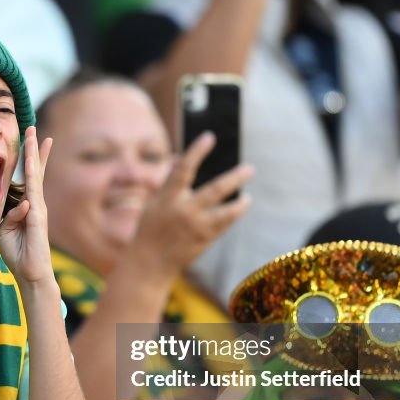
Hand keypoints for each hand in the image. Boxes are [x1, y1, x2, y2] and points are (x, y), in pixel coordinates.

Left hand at [0, 126, 54, 285]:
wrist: (31, 273)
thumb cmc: (18, 253)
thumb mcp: (6, 230)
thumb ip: (9, 215)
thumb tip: (18, 205)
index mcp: (27, 206)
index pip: (28, 178)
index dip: (29, 159)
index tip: (30, 140)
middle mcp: (36, 204)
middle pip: (36, 171)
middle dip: (35, 149)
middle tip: (34, 128)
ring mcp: (38, 209)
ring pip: (35, 176)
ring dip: (35, 156)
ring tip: (36, 136)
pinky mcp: (38, 218)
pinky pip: (33, 194)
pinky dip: (31, 180)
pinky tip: (29, 163)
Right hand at [130, 132, 252, 279]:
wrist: (150, 263)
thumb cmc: (151, 229)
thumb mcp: (154, 203)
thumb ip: (169, 182)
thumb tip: (179, 158)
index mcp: (167, 197)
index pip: (183, 169)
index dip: (197, 151)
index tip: (209, 137)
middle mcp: (183, 210)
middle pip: (215, 190)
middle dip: (235, 178)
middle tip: (250, 168)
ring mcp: (196, 226)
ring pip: (226, 211)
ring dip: (241, 202)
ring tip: (249, 196)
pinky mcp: (205, 239)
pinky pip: (225, 223)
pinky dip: (235, 213)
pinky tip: (242, 204)